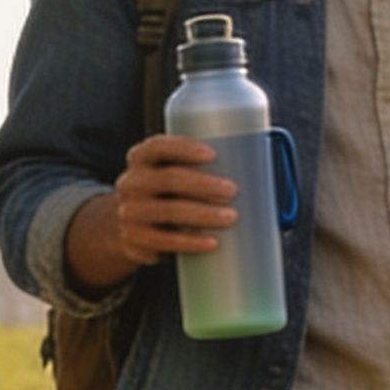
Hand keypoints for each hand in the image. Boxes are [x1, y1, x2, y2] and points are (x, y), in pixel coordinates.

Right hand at [64, 137, 243, 290]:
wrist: (126, 228)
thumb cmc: (166, 195)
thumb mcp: (170, 175)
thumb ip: (200, 167)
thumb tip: (263, 165)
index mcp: (141, 159)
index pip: (158, 146)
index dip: (184, 148)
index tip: (213, 154)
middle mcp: (130, 183)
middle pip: (168, 179)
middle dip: (203, 184)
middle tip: (233, 191)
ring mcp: (129, 213)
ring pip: (167, 212)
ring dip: (202, 214)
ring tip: (231, 217)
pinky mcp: (134, 240)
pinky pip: (162, 242)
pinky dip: (189, 242)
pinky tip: (211, 242)